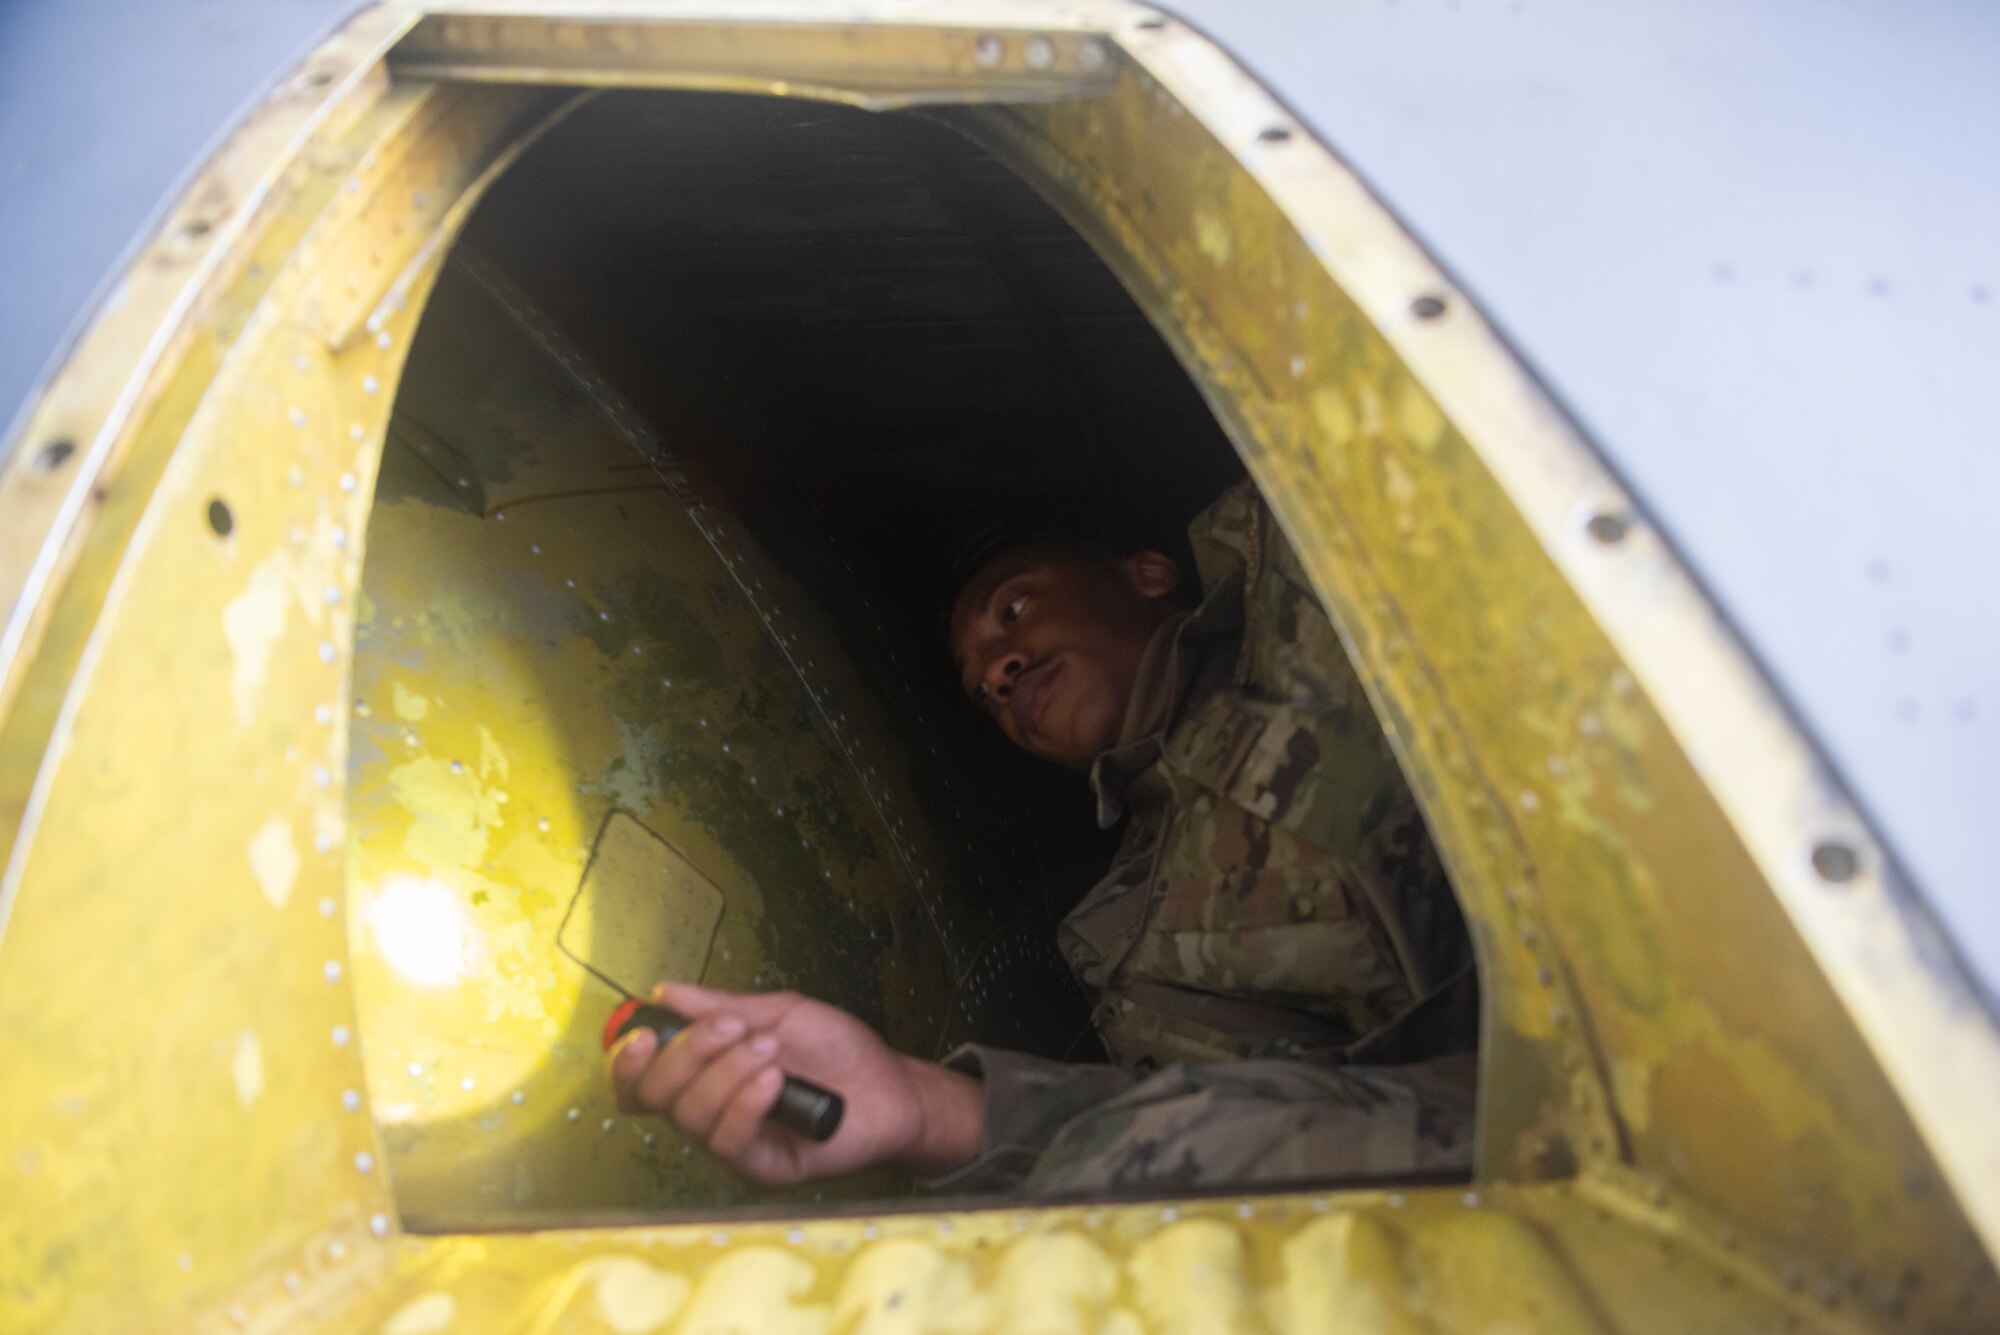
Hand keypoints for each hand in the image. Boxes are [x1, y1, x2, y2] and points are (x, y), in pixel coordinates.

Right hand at [609, 981, 983, 1185]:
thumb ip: (719, 1006)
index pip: (638, 1082)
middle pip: (653, 1097)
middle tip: (733, 1026)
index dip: (625, 1062)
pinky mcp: (762, 1168)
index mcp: (702, 1075)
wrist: (889, 1083)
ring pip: (691, 1116)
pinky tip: (775, 1080)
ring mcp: (733, 1143)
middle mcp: (707, 1112)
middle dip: (686, 1053)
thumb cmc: (835, 1049)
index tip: (644, 1032)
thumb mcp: (777, 1012)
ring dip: (727, 1071)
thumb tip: (664, 992)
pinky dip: (746, 1102)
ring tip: (770, 1048)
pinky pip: (730, 1142)